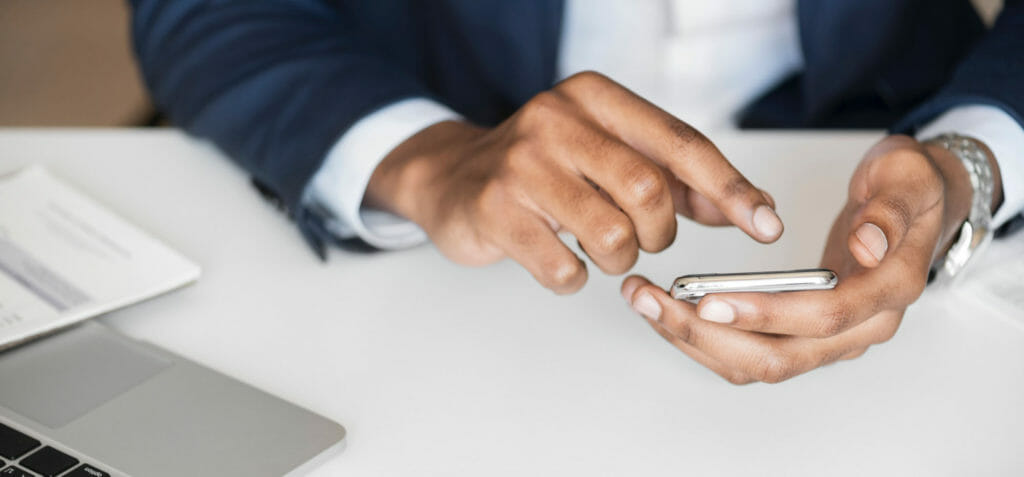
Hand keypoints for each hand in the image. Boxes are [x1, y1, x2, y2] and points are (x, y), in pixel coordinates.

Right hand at [367, 71, 781, 293]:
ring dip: (617, 260)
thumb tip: (750, 208)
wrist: (451, 178)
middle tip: (640, 239)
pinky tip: (557, 259)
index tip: (765, 225)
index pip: (680, 143)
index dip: (730, 189)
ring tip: (595, 248)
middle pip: (649, 193)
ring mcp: (520, 164)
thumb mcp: (609, 155)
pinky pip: (565, 269)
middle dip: (657, 234)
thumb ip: (677, 179)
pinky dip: (573, 278)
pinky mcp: (494, 210)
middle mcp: (555, 119)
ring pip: (612, 236)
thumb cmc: (544, 169)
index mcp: (593, 97)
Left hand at [621, 135, 1001, 382]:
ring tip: (645, 301)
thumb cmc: (909, 188)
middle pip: (779, 356)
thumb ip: (888, 210)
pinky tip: (668, 309)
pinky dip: (705, 338)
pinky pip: (751, 352)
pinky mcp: (805, 334)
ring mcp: (832, 338)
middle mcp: (862, 327)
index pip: (823, 318)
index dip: (765, 314)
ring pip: (757, 363)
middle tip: (652, 300)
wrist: (918, 203)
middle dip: (707, 334)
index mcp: (889, 291)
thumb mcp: (906, 177)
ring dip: (695, 340)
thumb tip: (867, 245)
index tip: (709, 300)